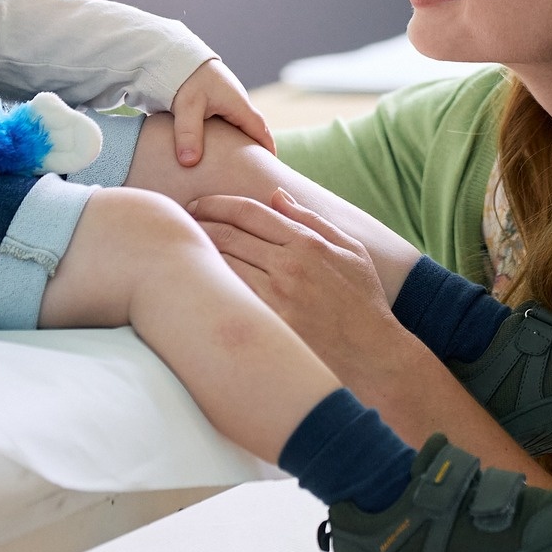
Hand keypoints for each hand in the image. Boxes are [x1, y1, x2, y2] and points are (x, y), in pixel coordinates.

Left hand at [168, 58, 273, 165]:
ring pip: (239, 124)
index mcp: (238, 104)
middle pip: (253, 128)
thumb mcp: (186, 107)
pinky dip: (228, 133)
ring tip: (239, 160)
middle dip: (257, 146)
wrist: (174, 53)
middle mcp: (236, 101)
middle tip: (258, 168)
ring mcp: (225, 99)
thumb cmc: (185, 77)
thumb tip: (190, 163)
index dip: (267, 148)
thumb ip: (189, 135)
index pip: (261, 130)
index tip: (272, 167)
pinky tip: (219, 143)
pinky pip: (227, 119)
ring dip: (242, 139)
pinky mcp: (213, 98)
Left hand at [191, 189, 397, 375]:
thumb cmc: (362, 302)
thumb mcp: (350, 250)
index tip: (198, 203)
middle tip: (179, 221)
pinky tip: (193, 283)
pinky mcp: (268, 325)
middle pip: (228, 234)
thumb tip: (277, 196)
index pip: (249, 212)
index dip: (217, 203)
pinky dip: (207, 286)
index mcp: (307, 243)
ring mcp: (276, 297)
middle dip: (198, 223)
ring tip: (179, 247)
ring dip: (196, 252)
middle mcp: (288, 266)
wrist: (372, 355)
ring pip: (221, 264)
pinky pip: (227, 297)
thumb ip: (312, 220)